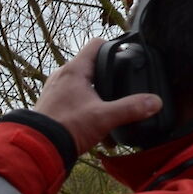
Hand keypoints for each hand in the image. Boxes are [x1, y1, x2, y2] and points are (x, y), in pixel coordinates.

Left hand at [32, 37, 161, 152]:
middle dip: (106, 76)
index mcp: (74, 70)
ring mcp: (54, 90)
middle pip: (90, 66)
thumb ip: (130, 109)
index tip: (125, 55)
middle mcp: (61, 75)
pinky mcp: (51, 105)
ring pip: (81, 84)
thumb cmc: (66, 128)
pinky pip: (71, 99)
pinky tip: (92, 122)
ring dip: (95, 94)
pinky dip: (84, 107)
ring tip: (108, 108)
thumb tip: (154, 102)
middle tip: (120, 86)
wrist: (38, 149)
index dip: (113, 46)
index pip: (96, 44)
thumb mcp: (104, 118)